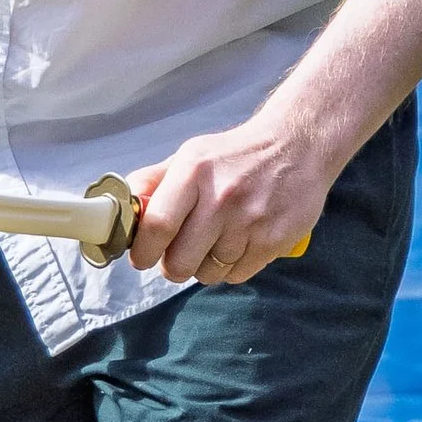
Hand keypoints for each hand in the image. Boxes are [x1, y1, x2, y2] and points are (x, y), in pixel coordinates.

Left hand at [127, 119, 332, 285]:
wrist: (298, 146)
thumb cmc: (236, 155)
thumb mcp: (192, 155)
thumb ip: (155, 180)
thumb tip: (123, 204)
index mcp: (194, 172)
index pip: (157, 225)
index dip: (143, 251)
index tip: (141, 257)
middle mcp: (222, 197)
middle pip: (180, 261)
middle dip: (172, 266)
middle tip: (178, 255)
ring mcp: (250, 221)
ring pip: (208, 273)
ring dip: (204, 266)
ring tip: (214, 243)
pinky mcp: (273, 240)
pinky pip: (237, 275)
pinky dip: (231, 267)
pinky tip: (238, 245)